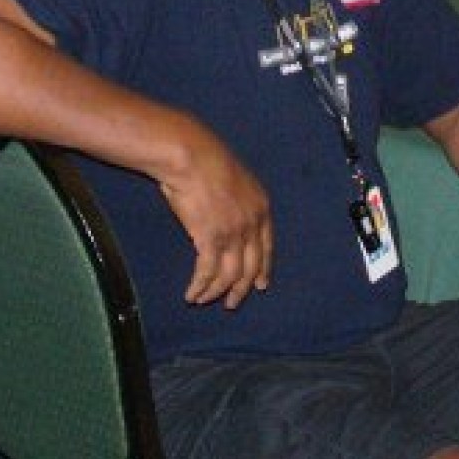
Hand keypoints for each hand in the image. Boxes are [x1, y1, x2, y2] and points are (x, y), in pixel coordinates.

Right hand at [154, 121, 274, 308]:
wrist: (190, 155)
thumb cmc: (206, 161)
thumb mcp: (234, 180)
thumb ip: (237, 202)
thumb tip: (229, 217)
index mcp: (261, 207)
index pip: (267, 248)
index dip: (263, 269)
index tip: (260, 285)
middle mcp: (252, 223)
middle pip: (251, 268)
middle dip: (241, 289)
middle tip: (231, 303)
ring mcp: (233, 233)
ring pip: (229, 275)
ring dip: (215, 292)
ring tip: (202, 300)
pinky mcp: (210, 239)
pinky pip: (207, 273)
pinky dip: (199, 287)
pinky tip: (191, 293)